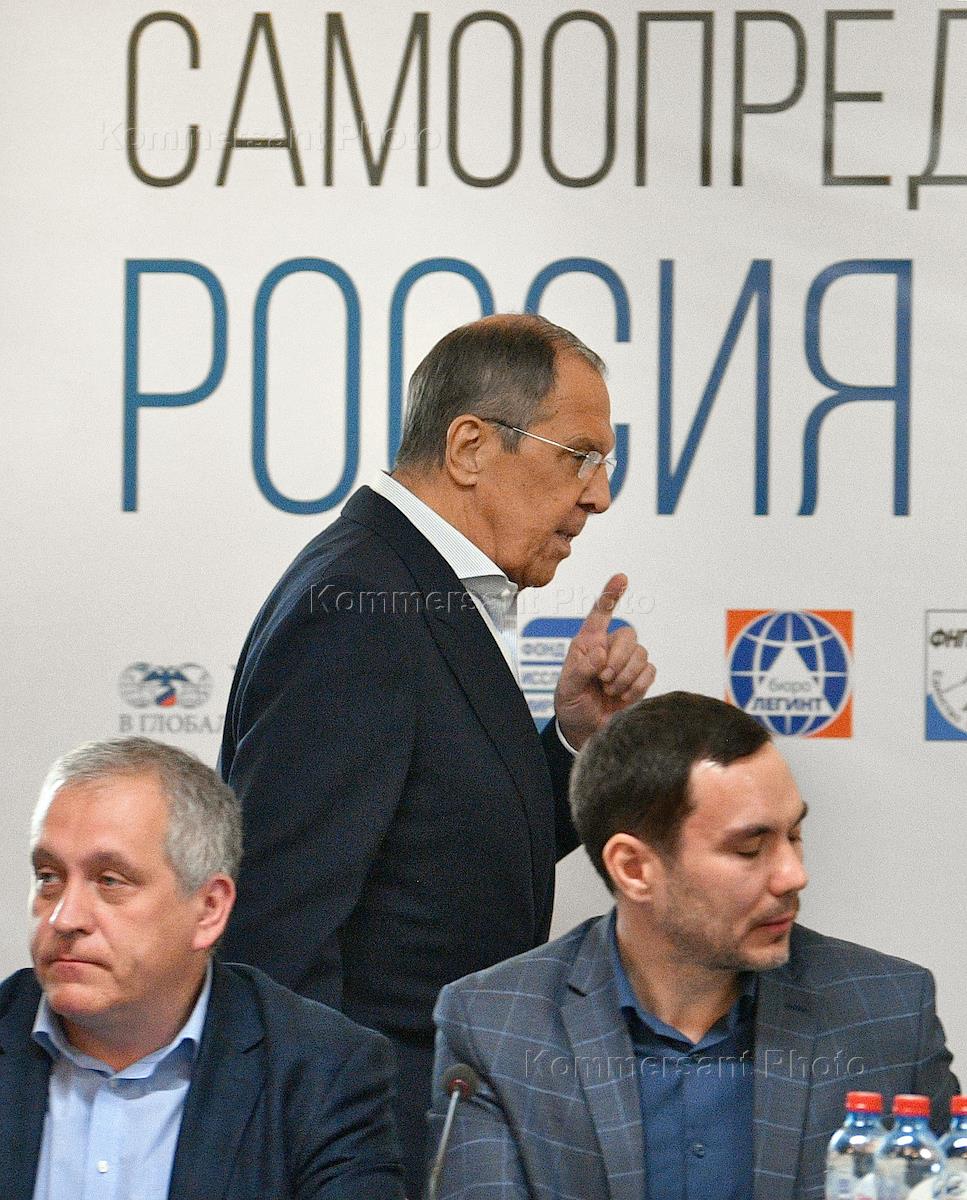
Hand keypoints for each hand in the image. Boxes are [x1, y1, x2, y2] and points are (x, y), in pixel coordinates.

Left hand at [554, 574, 655, 750]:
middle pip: (628, 635)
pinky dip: (637, 686)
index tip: (622, 577)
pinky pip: (650, 672)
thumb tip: (600, 653)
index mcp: (587, 642)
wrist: (585, 729)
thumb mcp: (566, 688)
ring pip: (641, 654)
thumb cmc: (571, 703)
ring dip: (626, 676)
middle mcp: (608, 647)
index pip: (600, 613)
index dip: (611, 594)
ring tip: (609, 690)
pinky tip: (623, 697)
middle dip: (618, 659)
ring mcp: (626, 663)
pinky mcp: (639, 679)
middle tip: (603, 679)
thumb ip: (580, 670)